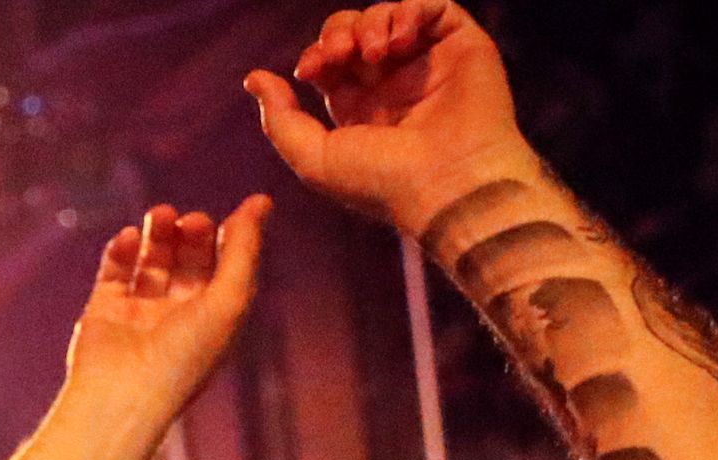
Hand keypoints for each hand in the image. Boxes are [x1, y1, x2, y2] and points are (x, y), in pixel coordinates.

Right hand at [64, 198, 273, 418]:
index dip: (231, 237)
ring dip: (159, 233)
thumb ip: (246, 249)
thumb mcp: (231, 299)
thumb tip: (262, 200)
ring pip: (152, 260)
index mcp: (214, 319)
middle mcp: (179, 316)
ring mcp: (140, 313)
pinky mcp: (106, 312)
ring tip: (160, 214)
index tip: (235, 211)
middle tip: (191, 219)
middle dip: (193, 233)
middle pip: (190, 259)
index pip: (226, 267)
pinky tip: (130, 237)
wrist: (124, 393)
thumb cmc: (185, 355)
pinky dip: (122, 248)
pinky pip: (115, 271)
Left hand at [247, 3, 528, 233]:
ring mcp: (430, 64)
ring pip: (391, 14)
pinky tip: (400, 40)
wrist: (448, 184)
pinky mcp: (463, 47)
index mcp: (361, 108)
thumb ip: (280, 117)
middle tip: (340, 52)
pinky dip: (410, 10)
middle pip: (356, 31)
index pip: (331, 60)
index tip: (310, 70)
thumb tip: (253, 78)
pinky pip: (434, 7)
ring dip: (371, 23)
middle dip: (338, 32)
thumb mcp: (314, 157)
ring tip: (374, 53)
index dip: (317, 53)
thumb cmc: (382, 181)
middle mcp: (396, 84)